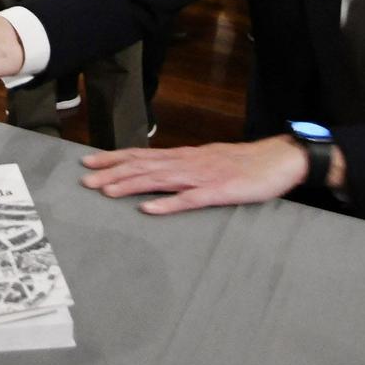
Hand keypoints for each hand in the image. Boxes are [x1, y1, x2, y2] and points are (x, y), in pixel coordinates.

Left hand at [80, 137, 308, 214]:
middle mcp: (187, 162)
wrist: (278, 159)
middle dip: (113, 173)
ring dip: (131, 186)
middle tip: (86, 181)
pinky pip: (189, 199)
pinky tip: (149, 209)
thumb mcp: (208, 161)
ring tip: (107, 192)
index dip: (114, 159)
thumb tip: (157, 174)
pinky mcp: (219, 192)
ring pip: (159, 179)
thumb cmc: (244, 163)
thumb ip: (183, 167)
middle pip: (143, 166)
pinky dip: (167, 203)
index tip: (89, 163)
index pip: (142, 155)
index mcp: (184, 156)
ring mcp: (202, 176)